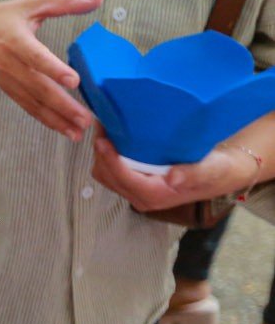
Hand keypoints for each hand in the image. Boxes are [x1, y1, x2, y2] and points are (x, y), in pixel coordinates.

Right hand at [0, 0, 102, 139]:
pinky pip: (29, 107)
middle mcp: (10, 64)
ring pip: (34, 103)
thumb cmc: (1, 19)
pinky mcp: (10, 90)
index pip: (35, 56)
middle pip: (38, 88)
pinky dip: (47, 120)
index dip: (53, 69)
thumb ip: (64, 2)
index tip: (74, 80)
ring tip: (78, 132)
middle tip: (86, 119)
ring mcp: (9, 80)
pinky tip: (64, 129)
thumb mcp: (30, 4)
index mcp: (15, 40)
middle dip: (62, 105)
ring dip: (57, 119)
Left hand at [89, 136, 257, 212]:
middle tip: (103, 126)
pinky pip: (112, 171)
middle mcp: (142, 197)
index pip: (124, 178)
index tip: (102, 140)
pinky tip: (114, 137)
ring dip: (102, 153)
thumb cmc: (217, 170)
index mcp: (156, 195)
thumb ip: (193, 174)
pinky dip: (108, 155)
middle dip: (101, 154)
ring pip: (106, 174)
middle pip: (108, 176)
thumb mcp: (212, 170)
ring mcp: (137, 192)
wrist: (222, 174)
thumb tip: (173, 178)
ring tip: (106, 128)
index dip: (110, 160)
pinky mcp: (136, 184)